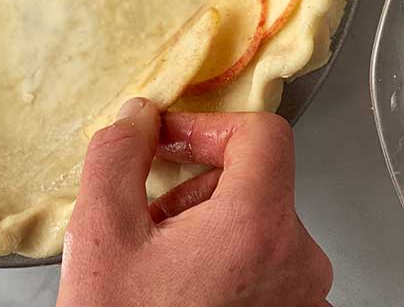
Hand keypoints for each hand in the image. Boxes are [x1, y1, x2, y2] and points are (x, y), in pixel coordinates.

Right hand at [58, 101, 332, 306]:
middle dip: (195, 188)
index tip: (169, 144)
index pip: (263, 134)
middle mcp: (299, 263)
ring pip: (259, 226)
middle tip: (147, 219)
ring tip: (158, 265)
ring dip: (207, 228)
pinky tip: (182, 291)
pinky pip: (268, 269)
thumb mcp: (100, 233)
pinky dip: (227, 264)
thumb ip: (118, 154)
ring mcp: (303, 300)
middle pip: (256, 183)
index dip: (208, 126)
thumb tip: (140, 116)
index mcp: (258, 227)